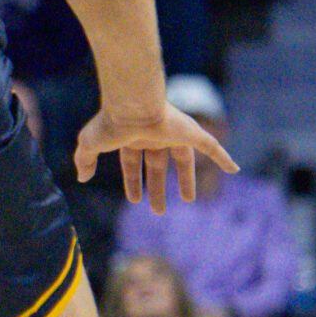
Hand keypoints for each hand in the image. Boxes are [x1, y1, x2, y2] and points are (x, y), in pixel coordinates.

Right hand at [74, 100, 236, 214]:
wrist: (132, 106)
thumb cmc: (110, 124)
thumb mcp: (89, 146)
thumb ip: (84, 161)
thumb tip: (82, 178)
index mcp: (131, 137)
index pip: (133, 164)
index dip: (134, 182)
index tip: (135, 200)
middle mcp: (153, 135)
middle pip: (159, 166)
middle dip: (157, 188)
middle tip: (159, 211)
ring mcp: (174, 133)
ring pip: (184, 161)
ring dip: (187, 181)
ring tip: (189, 200)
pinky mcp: (192, 132)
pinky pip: (213, 146)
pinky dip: (224, 158)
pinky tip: (234, 170)